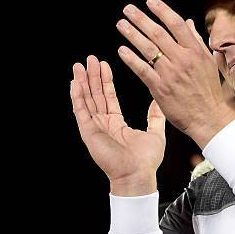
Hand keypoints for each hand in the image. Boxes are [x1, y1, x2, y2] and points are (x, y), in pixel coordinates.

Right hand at [70, 56, 165, 195]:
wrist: (138, 174)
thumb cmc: (147, 160)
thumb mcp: (155, 132)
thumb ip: (155, 115)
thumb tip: (158, 100)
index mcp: (116, 124)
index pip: (108, 97)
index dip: (106, 81)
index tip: (104, 64)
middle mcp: (103, 124)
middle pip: (96, 95)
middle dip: (93, 76)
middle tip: (90, 59)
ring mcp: (95, 128)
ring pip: (87, 100)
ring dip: (83, 82)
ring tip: (80, 65)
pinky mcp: (89, 132)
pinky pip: (81, 110)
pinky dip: (77, 96)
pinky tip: (75, 82)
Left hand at [115, 0, 234, 148]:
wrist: (208, 117)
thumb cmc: (209, 91)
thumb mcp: (208, 62)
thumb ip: (197, 41)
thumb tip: (188, 22)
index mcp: (195, 52)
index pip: (176, 25)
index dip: (162, 11)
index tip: (150, 1)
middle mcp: (182, 60)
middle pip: (158, 33)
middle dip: (141, 19)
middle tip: (128, 9)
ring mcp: (170, 73)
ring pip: (148, 49)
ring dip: (132, 34)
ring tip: (121, 24)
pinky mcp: (160, 88)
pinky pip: (142, 69)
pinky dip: (131, 59)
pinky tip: (122, 50)